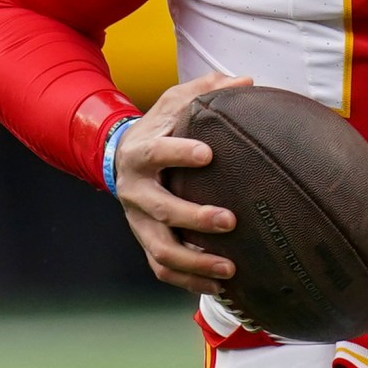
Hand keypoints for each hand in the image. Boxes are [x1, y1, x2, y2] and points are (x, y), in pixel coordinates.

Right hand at [115, 73, 251, 294]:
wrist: (120, 158)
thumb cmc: (160, 127)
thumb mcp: (174, 102)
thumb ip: (207, 89)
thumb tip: (247, 81)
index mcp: (142, 153)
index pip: (157, 153)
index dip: (179, 153)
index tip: (208, 154)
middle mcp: (136, 191)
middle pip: (160, 209)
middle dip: (193, 217)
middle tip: (230, 220)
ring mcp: (139, 221)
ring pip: (160, 249)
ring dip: (195, 262)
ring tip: (231, 268)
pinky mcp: (147, 241)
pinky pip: (163, 269)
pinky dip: (189, 281)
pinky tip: (222, 287)